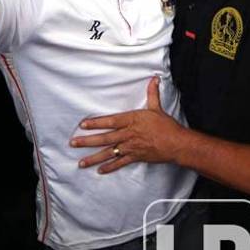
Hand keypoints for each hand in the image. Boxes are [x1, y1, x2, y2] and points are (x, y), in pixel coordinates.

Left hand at [70, 77, 186, 173]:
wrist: (176, 143)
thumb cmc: (166, 125)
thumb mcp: (157, 108)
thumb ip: (152, 93)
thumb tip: (154, 79)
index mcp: (131, 120)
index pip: (110, 121)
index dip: (96, 123)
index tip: (83, 125)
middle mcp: (128, 134)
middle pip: (104, 138)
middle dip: (87, 141)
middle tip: (73, 143)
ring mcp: (130, 147)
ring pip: (109, 153)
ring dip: (94, 158)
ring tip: (81, 162)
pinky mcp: (135, 157)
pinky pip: (120, 163)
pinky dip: (110, 167)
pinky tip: (100, 170)